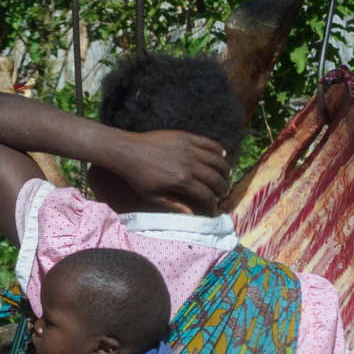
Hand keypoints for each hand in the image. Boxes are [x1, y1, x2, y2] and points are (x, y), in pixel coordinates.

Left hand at [92, 128, 231, 211]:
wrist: (127, 151)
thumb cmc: (138, 176)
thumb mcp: (152, 196)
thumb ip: (173, 206)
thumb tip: (192, 215)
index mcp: (181, 181)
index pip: (206, 195)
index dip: (213, 204)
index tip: (214, 208)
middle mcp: (189, 164)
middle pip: (215, 178)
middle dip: (223, 188)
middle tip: (224, 193)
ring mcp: (189, 149)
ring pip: (216, 160)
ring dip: (225, 170)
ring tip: (226, 176)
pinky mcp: (186, 137)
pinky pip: (209, 143)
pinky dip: (218, 149)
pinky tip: (222, 156)